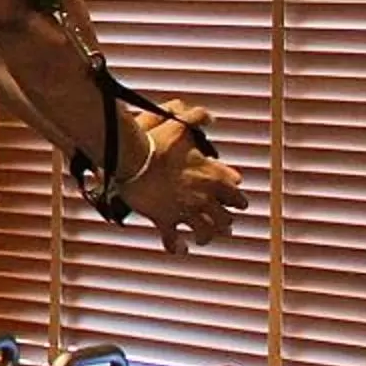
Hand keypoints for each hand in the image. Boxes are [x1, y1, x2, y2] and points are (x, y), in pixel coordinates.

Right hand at [118, 100, 249, 253]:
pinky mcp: (164, 219)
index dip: (235, 196)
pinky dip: (177, 246)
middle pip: (225, 216)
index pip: (235, 192)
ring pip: (206, 231)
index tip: (234, 199)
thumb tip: (208, 116)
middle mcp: (204, 196)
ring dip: (207, 235)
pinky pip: (174, 239)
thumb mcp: (178, 125)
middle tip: (225, 223)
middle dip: (225, 219)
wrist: (130, 158)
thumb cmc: (154, 141)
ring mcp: (185, 210)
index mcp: (212, 175)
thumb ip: (196, 117)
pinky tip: (180, 250)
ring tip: (205, 238)